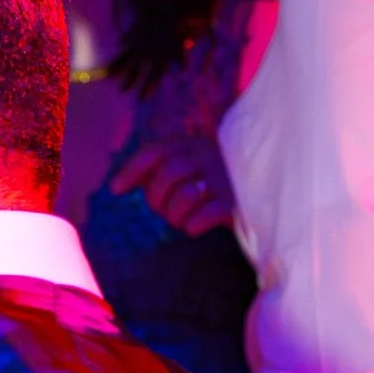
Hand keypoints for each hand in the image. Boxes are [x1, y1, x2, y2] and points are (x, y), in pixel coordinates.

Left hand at [105, 132, 234, 237]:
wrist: (258, 197)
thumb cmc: (211, 185)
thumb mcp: (184, 171)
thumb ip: (155, 173)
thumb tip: (118, 184)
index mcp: (191, 145)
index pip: (154, 151)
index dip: (131, 170)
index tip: (115, 190)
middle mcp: (208, 155)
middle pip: (166, 174)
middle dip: (157, 199)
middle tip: (163, 211)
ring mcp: (224, 178)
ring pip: (183, 195)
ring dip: (174, 215)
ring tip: (180, 220)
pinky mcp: (236, 202)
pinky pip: (202, 216)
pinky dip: (192, 225)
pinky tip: (194, 227)